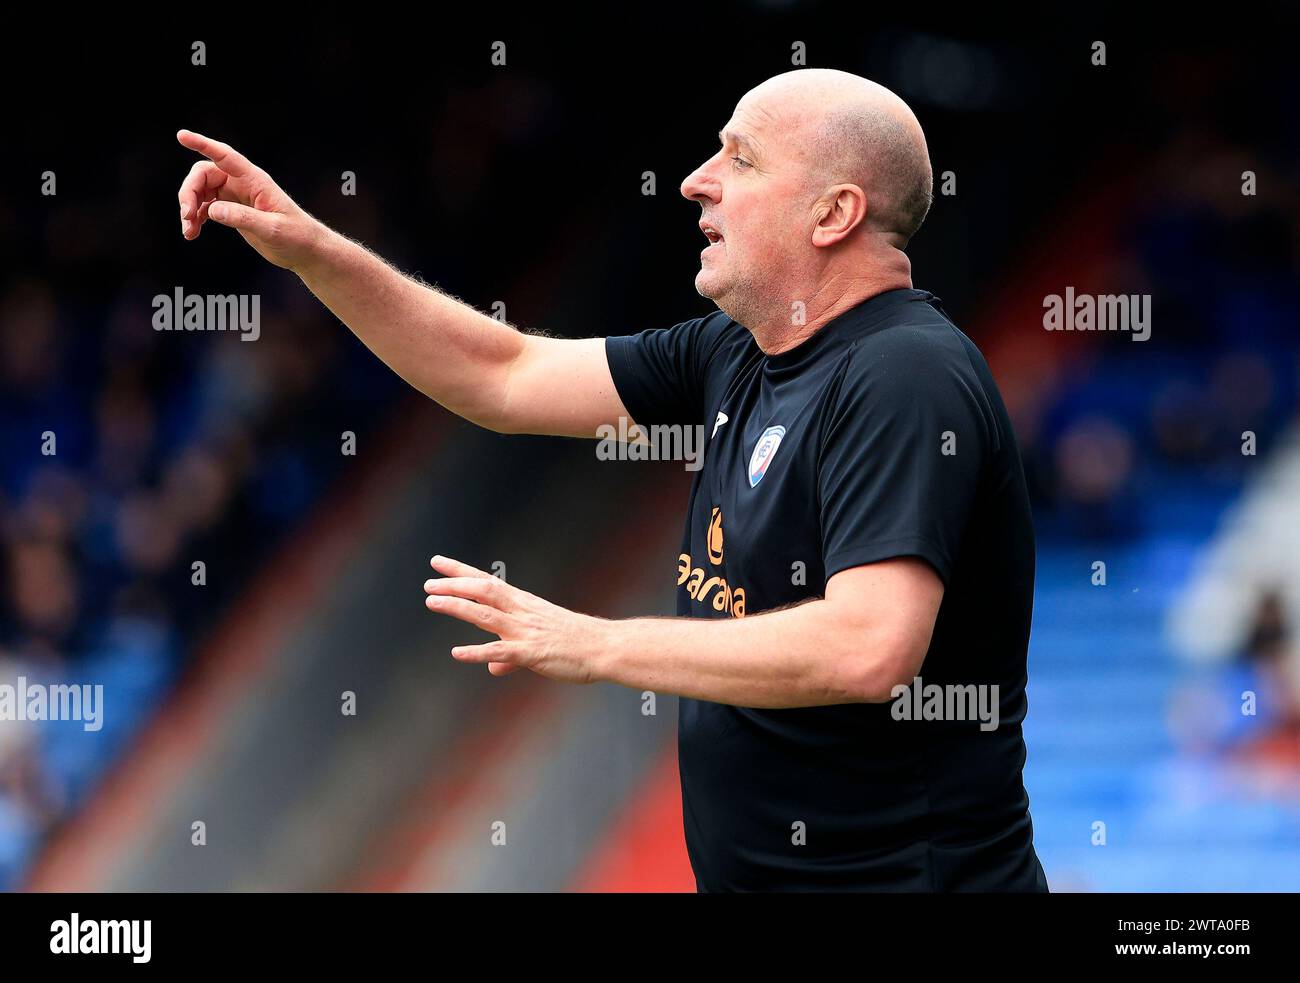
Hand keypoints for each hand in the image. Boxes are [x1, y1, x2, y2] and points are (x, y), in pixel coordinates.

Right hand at [176, 129, 319, 271]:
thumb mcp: (273, 229)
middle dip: (189, 192)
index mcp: (255, 180)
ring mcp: (236, 196)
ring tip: (188, 232)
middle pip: (204, 175)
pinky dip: (195, 218)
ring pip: (201, 191)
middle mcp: (243, 183)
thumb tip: (213, 210)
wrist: (305, 251)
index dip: (203, 144)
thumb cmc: (296, 236)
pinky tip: (192, 234)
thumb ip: (244, 218)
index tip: (181, 136)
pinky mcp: (232, 210)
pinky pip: (205, 207)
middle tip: (186, 216)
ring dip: (189, 208)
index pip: (225, 156)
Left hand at [423, 555, 607, 683]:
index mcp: (524, 604)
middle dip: (454, 585)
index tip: (438, 562)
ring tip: (432, 602)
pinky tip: (458, 653)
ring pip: (486, 614)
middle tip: (429, 582)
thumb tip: (492, 667)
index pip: (486, 582)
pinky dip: (477, 652)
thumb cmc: (576, 643)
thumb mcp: (540, 643)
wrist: (604, 647)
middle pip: (483, 591)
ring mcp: (525, 631)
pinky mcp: (531, 653)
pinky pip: (500, 651)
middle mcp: (521, 612)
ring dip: (458, 607)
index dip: (460, 572)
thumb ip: (510, 656)